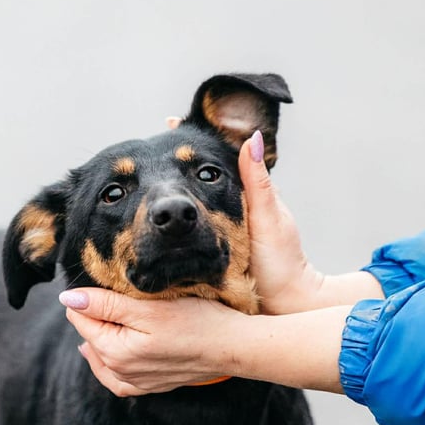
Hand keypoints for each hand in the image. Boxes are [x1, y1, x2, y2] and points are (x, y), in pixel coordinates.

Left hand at [59, 289, 242, 395]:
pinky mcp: (151, 385)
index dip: (87, 296)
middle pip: (91, 337)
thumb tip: (68, 298)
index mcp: (114, 352)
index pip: (81, 318)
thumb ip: (105, 304)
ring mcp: (136, 382)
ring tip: (102, 316)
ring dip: (99, 337)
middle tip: (109, 292)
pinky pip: (118, 380)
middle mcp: (120, 372)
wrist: (232, 347)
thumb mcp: (148, 307)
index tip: (102, 281)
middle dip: (94, 315)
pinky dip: (109, 365)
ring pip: (101, 358)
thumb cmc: (195, 321)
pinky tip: (110, 354)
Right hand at [166, 116, 317, 311]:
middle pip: (198, 177)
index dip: (191, 140)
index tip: (168, 120)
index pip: (217, 156)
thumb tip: (252, 136)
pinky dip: (173, 213)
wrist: (283, 303)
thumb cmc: (280, 263)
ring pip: (191, 201)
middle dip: (174, 158)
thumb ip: (257, 181)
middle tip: (149, 141)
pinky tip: (154, 213)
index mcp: (247, 193)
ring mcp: (219, 228)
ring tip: (141, 170)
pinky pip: (188, 225)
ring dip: (171, 190)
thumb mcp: (267, 218)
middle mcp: (232, 206)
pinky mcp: (211, 249)